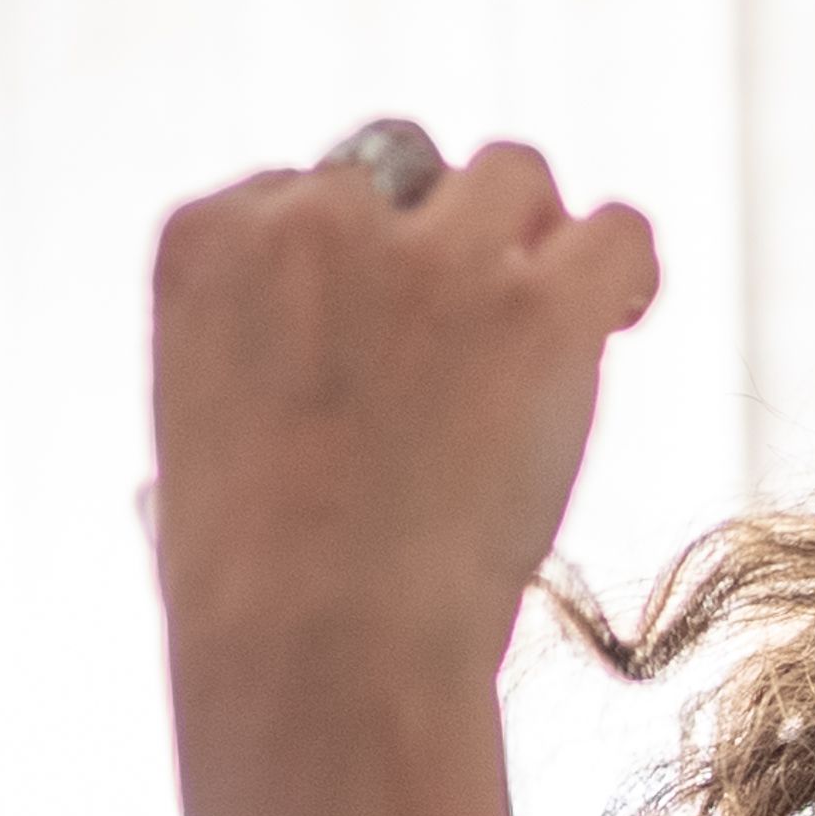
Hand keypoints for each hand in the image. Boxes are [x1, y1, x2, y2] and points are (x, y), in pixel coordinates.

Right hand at [148, 137, 658, 696]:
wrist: (318, 652)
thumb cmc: (249, 594)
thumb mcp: (188, 456)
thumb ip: (232, 380)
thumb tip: (244, 418)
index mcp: (206, 238)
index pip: (305, 188)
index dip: (359, 258)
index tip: (381, 337)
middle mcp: (313, 221)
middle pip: (407, 164)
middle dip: (440, 230)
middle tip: (467, 334)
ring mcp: (431, 257)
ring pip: (515, 176)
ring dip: (533, 241)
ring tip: (542, 334)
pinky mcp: (538, 308)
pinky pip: (618, 228)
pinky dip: (627, 264)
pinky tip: (620, 320)